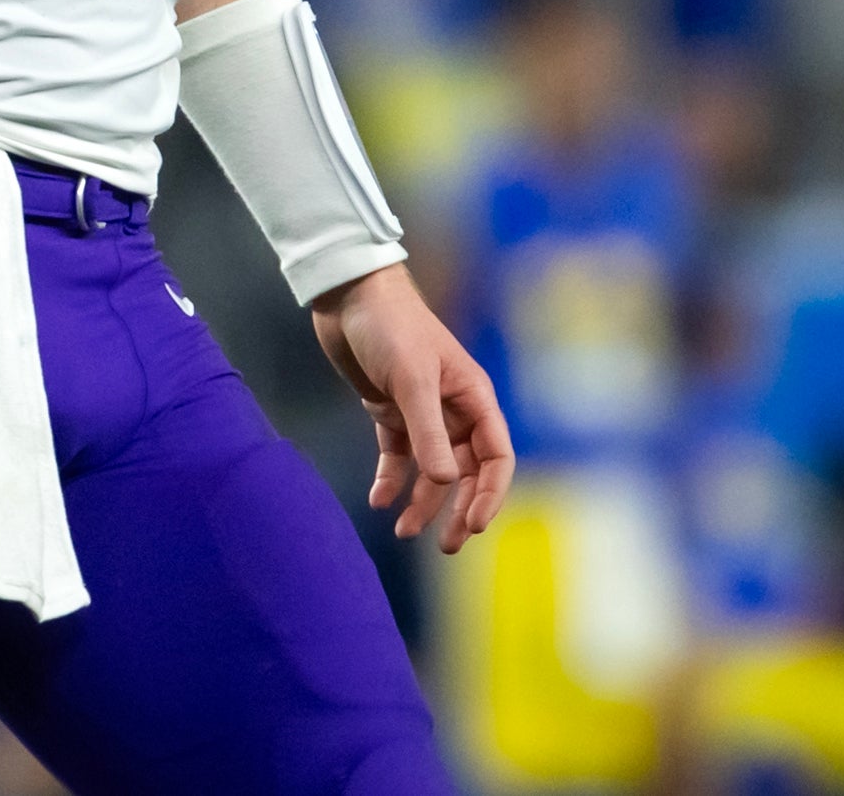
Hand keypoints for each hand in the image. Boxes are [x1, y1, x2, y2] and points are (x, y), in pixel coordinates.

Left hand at [310, 263, 512, 552]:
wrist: (347, 295)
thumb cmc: (390, 327)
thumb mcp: (411, 380)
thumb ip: (429, 432)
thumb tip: (446, 483)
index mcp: (473, 397)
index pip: (496, 457)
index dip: (490, 494)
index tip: (473, 525)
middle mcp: (453, 408)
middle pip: (467, 472)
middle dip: (459, 510)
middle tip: (446, 546)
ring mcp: (422, 411)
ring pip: (432, 470)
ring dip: (423, 502)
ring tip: (403, 532)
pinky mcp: (390, 409)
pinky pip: (398, 456)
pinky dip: (391, 480)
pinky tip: (378, 500)